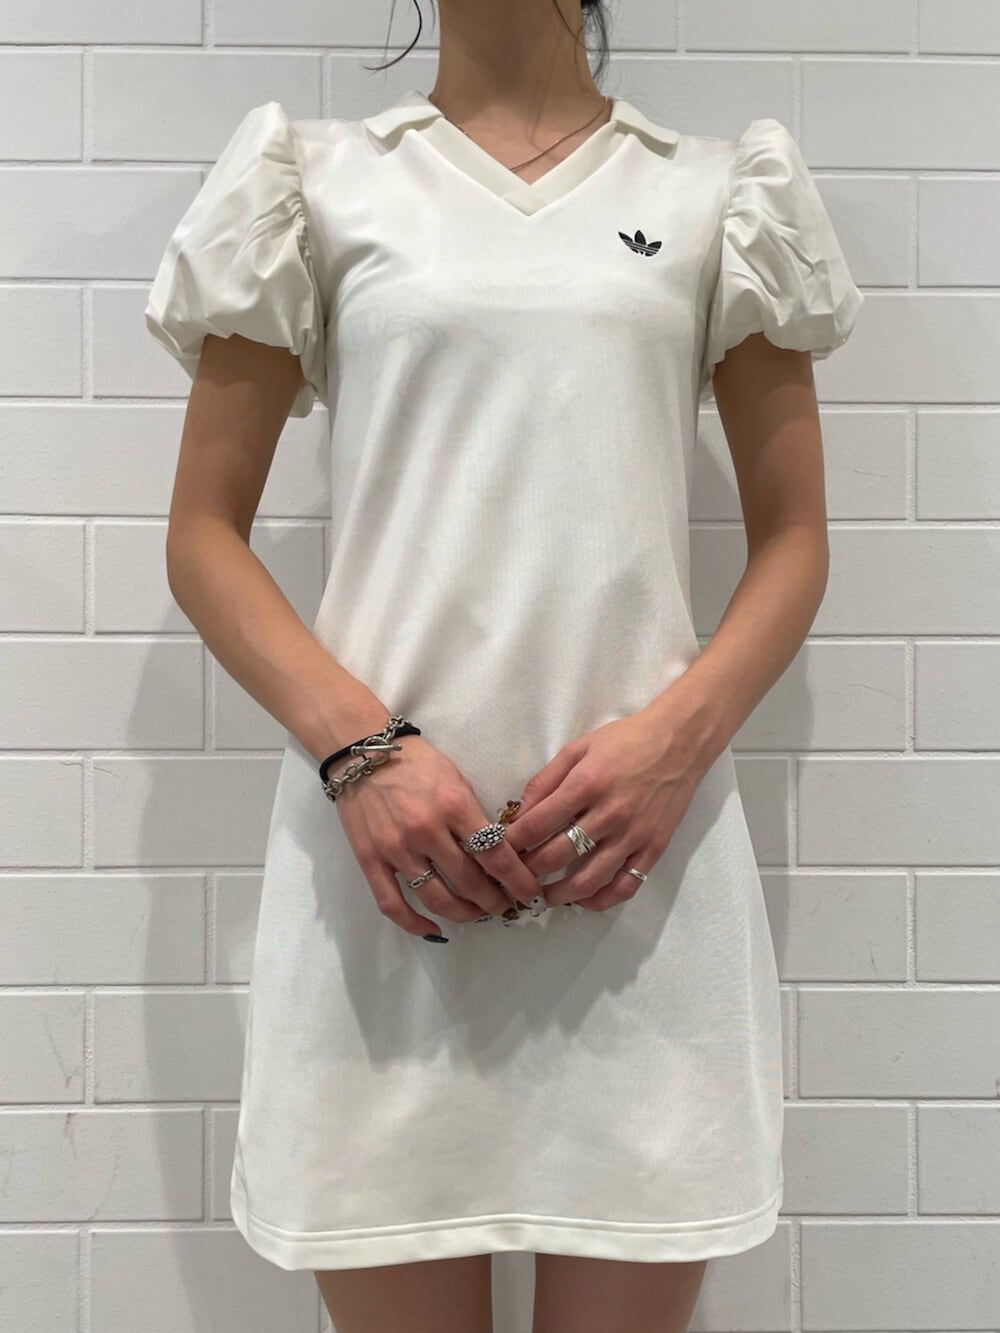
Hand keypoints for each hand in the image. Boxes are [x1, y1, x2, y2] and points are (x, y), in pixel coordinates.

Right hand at [333, 736, 540, 937]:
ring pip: (437, 899)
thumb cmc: (417, 763)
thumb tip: (496, 854)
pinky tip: (434, 929)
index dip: (517, 880)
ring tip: (478, 914)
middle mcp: (426, 831)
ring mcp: (396, 849)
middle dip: (495, 901)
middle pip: (470, 882)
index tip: (529, 893)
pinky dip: (415, 924)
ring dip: (464, 914)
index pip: (495, 854)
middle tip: (506, 905)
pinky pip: (393, 904)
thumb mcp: (457, 780)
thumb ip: (474, 817)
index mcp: (454, 806)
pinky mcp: (370, 860)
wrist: (363, 753)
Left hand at [503, 709, 703, 911]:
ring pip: (588, 880)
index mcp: (586, 785)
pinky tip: (582, 900)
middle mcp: (609, 814)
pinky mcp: (653, 848)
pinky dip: (600, 900)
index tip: (497, 852)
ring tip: (540, 897)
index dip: (511, 843)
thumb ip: (545, 779)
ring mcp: (633, 835)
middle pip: (557, 856)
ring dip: (558, 895)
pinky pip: (625, 886)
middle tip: (513, 878)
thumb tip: (519, 812)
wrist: (679, 742)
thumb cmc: (625, 741)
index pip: (537, 825)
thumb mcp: (578, 748)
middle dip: (528, 872)